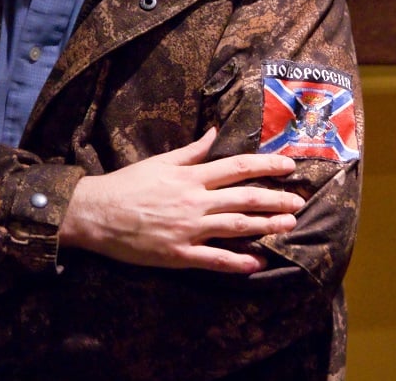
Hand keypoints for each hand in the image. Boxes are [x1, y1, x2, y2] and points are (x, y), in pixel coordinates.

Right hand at [59, 128, 302, 273]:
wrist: (95, 214)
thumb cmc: (126, 185)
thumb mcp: (160, 161)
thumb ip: (192, 150)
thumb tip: (215, 132)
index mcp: (191, 177)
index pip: (238, 168)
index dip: (267, 167)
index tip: (289, 167)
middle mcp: (195, 201)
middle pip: (244, 199)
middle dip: (276, 199)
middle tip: (299, 202)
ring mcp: (189, 229)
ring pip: (236, 228)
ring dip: (266, 226)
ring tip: (289, 225)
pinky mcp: (179, 254)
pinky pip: (215, 260)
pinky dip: (238, 262)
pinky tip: (258, 262)